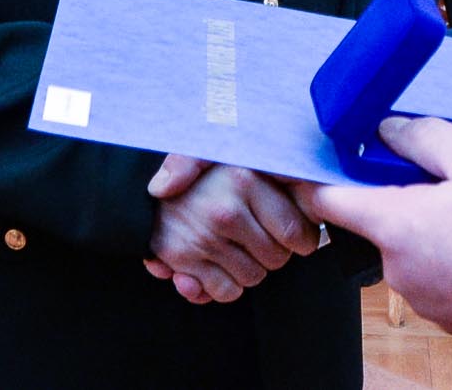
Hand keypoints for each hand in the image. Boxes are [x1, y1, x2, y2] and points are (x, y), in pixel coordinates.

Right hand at [143, 156, 320, 302]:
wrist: (143, 186)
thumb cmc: (205, 174)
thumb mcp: (244, 160)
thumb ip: (280, 174)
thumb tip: (308, 219)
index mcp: (246, 177)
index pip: (296, 231)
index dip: (300, 240)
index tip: (292, 235)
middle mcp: (226, 208)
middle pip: (277, 258)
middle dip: (273, 254)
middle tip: (258, 238)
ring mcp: (203, 236)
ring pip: (254, 277)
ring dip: (250, 270)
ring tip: (235, 247)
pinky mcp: (182, 258)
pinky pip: (226, 292)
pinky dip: (226, 286)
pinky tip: (218, 264)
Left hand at [307, 117, 451, 342]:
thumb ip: (422, 137)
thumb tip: (389, 131)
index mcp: (395, 227)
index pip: (327, 203)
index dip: (314, 181)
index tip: (312, 166)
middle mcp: (400, 271)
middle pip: (377, 226)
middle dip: (398, 200)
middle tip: (440, 178)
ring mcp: (426, 301)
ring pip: (411, 253)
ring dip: (429, 231)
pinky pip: (438, 280)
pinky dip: (451, 260)